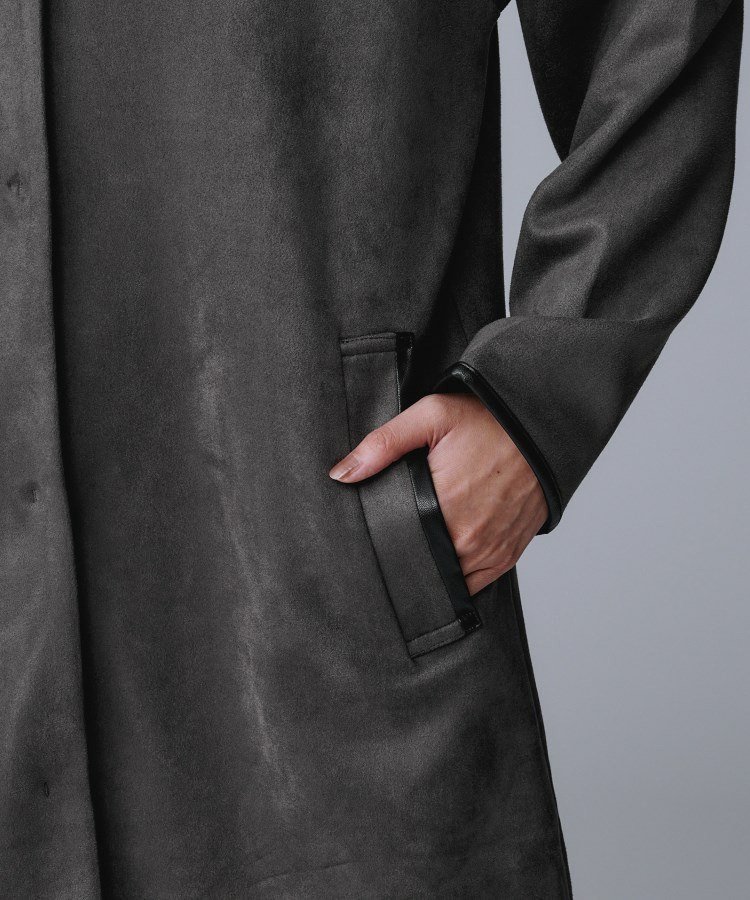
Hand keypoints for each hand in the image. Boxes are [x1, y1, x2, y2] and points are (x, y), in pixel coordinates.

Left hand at [328, 393, 547, 595]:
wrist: (544, 425)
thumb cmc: (488, 418)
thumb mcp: (431, 416)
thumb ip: (383, 445)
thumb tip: (341, 474)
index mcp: (444, 507)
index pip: (398, 549)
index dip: (380, 551)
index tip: (366, 547)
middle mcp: (469, 538)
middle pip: (421, 568)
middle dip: (401, 563)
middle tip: (383, 552)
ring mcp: (491, 551)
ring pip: (448, 582)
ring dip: (429, 573)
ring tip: (410, 559)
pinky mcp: (507, 555)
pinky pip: (475, 583)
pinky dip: (457, 578)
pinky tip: (440, 564)